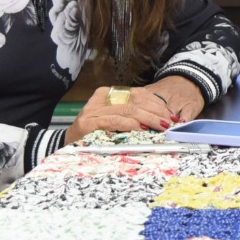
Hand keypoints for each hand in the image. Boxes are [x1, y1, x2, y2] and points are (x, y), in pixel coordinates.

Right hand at [64, 77, 202, 143]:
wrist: (67, 145)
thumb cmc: (95, 134)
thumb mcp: (115, 120)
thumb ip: (133, 116)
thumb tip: (162, 119)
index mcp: (108, 93)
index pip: (138, 94)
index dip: (157, 104)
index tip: (172, 114)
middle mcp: (100, 98)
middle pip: (136, 101)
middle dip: (157, 112)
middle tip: (171, 122)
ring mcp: (93, 110)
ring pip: (128, 110)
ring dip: (149, 119)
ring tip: (162, 126)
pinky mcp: (88, 123)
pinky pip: (114, 121)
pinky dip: (130, 125)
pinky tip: (142, 128)